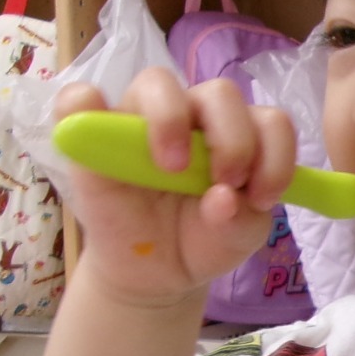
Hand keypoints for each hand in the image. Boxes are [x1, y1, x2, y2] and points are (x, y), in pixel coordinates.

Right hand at [56, 67, 296, 308]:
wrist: (154, 273)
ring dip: (171, 120)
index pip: (268, 120)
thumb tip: (222, 199)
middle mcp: (194, 118)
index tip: (263, 196)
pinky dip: (84, 104)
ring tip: (173, 168)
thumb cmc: (200, 241)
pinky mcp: (94, 135)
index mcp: (237, 136)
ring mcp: (142, 121)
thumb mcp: (234, 241)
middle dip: (232, 138)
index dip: (275, 152)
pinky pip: (79, 100)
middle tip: (225, 181)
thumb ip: (240, 222)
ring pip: (157, 82)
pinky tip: (100, 141)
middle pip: (219, 93)